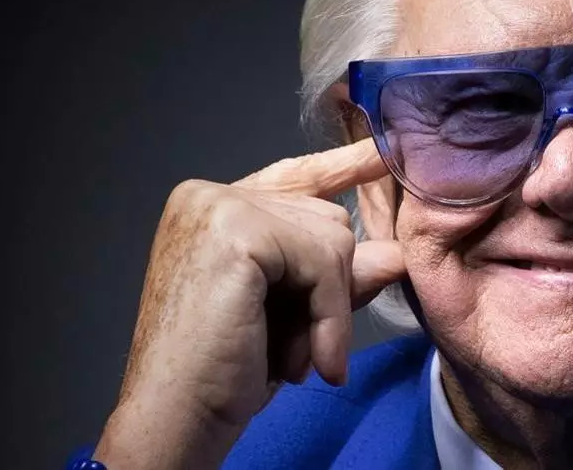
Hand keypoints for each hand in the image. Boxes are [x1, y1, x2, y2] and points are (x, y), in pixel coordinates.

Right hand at [94, 139, 405, 468]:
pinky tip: (312, 358)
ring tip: (295, 356)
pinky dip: (329, 315)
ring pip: (332, 236)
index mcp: (213, 208)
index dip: (343, 167)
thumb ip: (340, 276)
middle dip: (330, 287)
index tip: (383, 153)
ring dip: (330, 308)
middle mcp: (208, 195)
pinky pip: (323, 261)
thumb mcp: (295, 315)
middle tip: (300, 345)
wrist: (176, 418)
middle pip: (327, 216)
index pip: (295, 177)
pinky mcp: (235, 229)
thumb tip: (397, 255)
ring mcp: (217, 206)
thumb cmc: (223, 373)